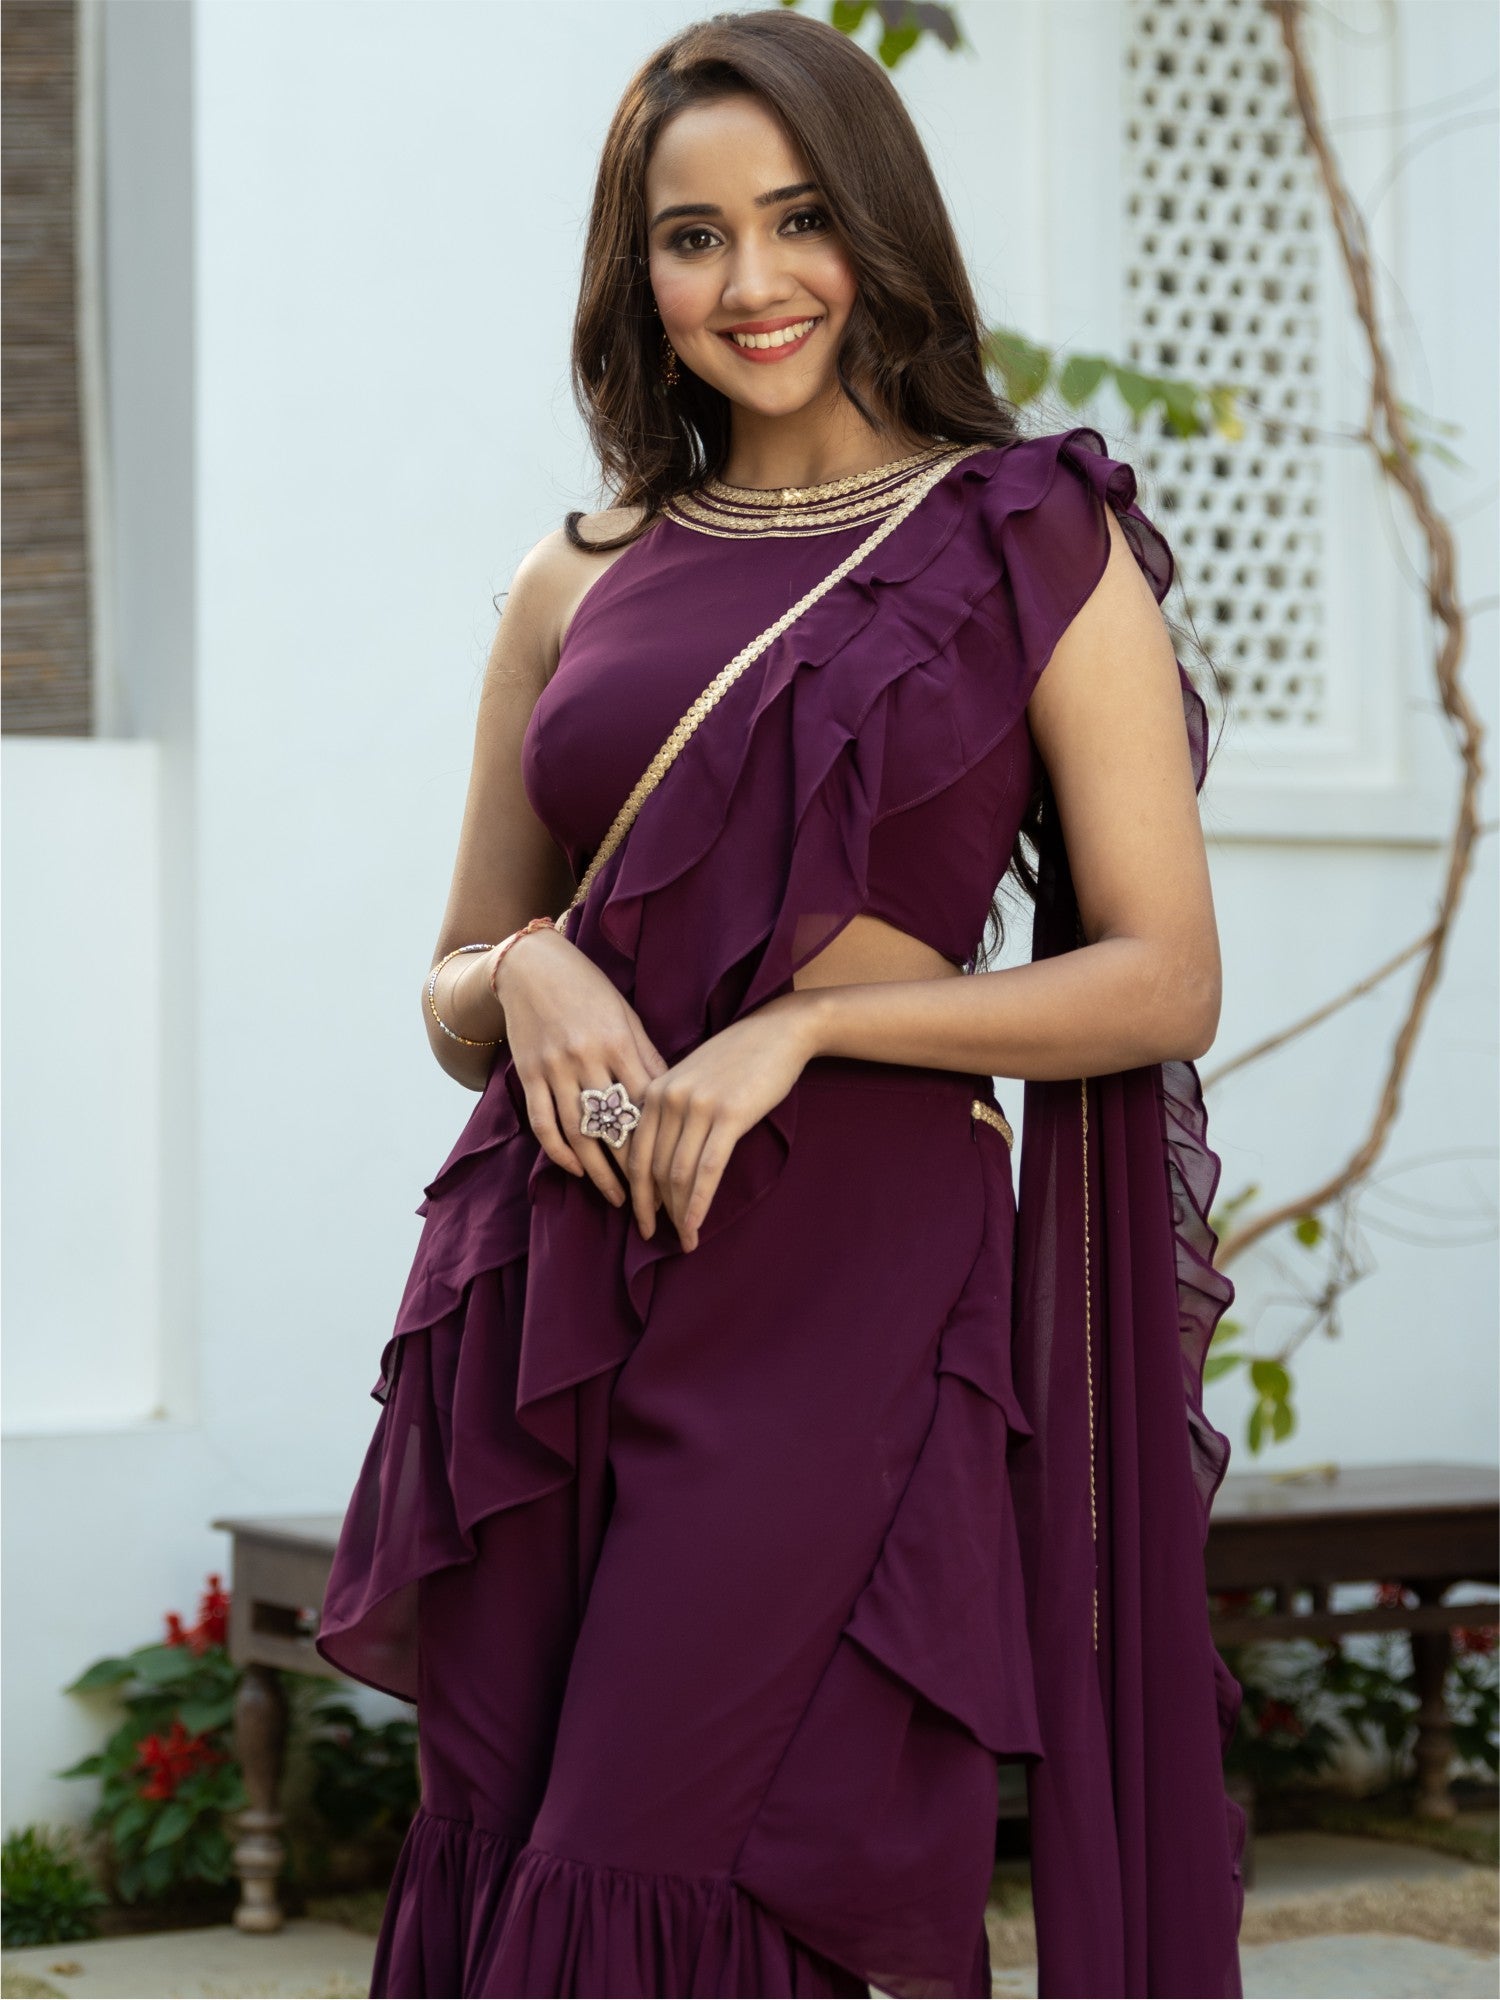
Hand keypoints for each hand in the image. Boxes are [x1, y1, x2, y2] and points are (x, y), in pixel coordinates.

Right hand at [489, 929, 668, 1213]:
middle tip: (652, 1200)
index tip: (678, 1170)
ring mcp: (554, 1067)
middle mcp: (586, 1057)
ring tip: (618, 1196)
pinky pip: (542, 1121)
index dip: (662, 1141)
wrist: (532, 965)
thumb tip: (672, 1097)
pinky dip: (558, 1151)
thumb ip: (646, 1056)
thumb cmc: (588, 989)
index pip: (646, 1104)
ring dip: (599, 1170)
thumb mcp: (626, 1015)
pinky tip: (576, 1170)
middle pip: (614, 1125)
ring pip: (579, 1131)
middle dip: (635, 1167)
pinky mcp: (528, 1073)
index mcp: (619, 1041)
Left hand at [627, 994, 817, 1252]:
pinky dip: (698, 1203)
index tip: (641, 1217)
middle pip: (653, 1168)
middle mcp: (669, 1098)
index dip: (636, 1192)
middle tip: (657, 1236)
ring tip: (685, 1238)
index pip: (635, 1152)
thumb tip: (662, 1160)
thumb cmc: (738, 1057)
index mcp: (655, 1090)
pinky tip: (696, 1225)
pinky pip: (707, 1169)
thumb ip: (671, 1110)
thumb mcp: (692, 1077)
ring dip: (678, 1213)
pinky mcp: (729, 1115)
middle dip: (654, 1209)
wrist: (778, 1031)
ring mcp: (698, 1107)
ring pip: (678, 1173)